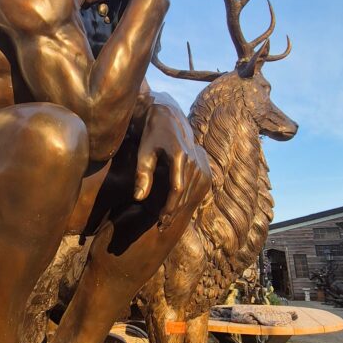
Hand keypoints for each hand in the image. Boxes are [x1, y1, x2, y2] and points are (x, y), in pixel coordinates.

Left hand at [134, 104, 210, 228]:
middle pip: (186, 193)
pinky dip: (187, 198)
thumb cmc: (152, 135)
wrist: (168, 117)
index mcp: (179, 156)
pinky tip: (176, 207)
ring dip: (181, 207)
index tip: (161, 220)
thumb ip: (143, 175)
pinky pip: (196, 186)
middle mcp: (194, 159)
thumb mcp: (144, 152)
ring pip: (193, 191)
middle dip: (174, 211)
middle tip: (162, 226)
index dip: (170, 207)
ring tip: (167, 220)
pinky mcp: (202, 163)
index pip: (177, 188)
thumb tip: (139, 198)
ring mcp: (200, 161)